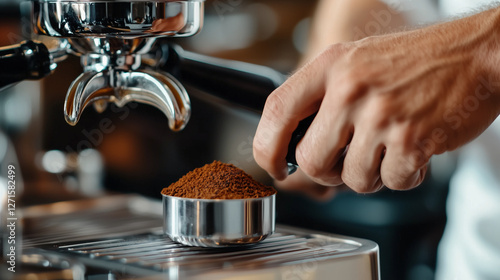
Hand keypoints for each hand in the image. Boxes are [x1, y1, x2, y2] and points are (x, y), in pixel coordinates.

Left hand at [253, 8, 499, 192]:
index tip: (274, 166)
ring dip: (370, 174)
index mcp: (331, 66)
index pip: (276, 111)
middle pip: (311, 161)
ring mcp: (381, 115)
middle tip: (348, 159)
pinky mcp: (411, 140)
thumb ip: (321, 98)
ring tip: (388, 146)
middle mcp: (351, 89)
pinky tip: (413, 150)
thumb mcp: (355, 63)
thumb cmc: (414, 62)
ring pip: (352, 180)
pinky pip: (391, 183)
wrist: (474, 55)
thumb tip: (292, 145)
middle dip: (328, 172)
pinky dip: (402, 175)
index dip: (267, 148)